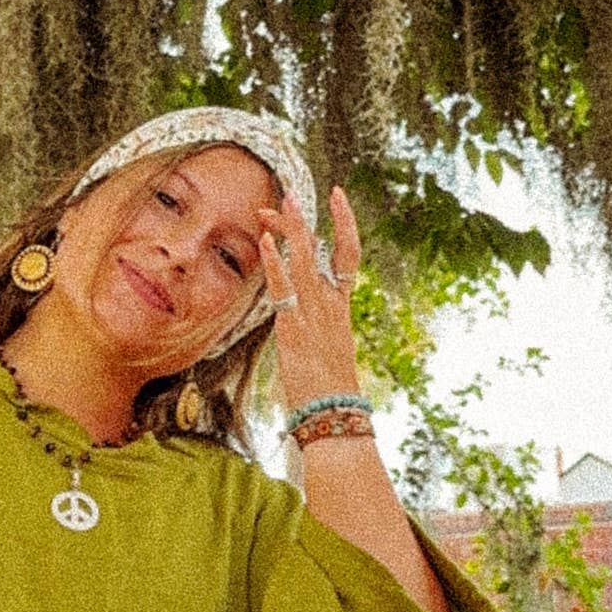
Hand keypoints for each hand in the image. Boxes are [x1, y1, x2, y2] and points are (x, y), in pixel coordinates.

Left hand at [257, 180, 362, 399]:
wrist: (334, 414)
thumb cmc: (330, 390)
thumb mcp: (329, 349)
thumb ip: (319, 328)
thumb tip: (304, 320)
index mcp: (341, 308)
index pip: (348, 254)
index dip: (345, 222)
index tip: (337, 196)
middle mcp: (331, 305)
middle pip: (321, 250)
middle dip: (302, 221)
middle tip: (286, 196)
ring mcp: (314, 315)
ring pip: (303, 261)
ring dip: (288, 230)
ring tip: (272, 206)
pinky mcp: (294, 329)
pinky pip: (283, 288)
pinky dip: (274, 263)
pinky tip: (264, 242)